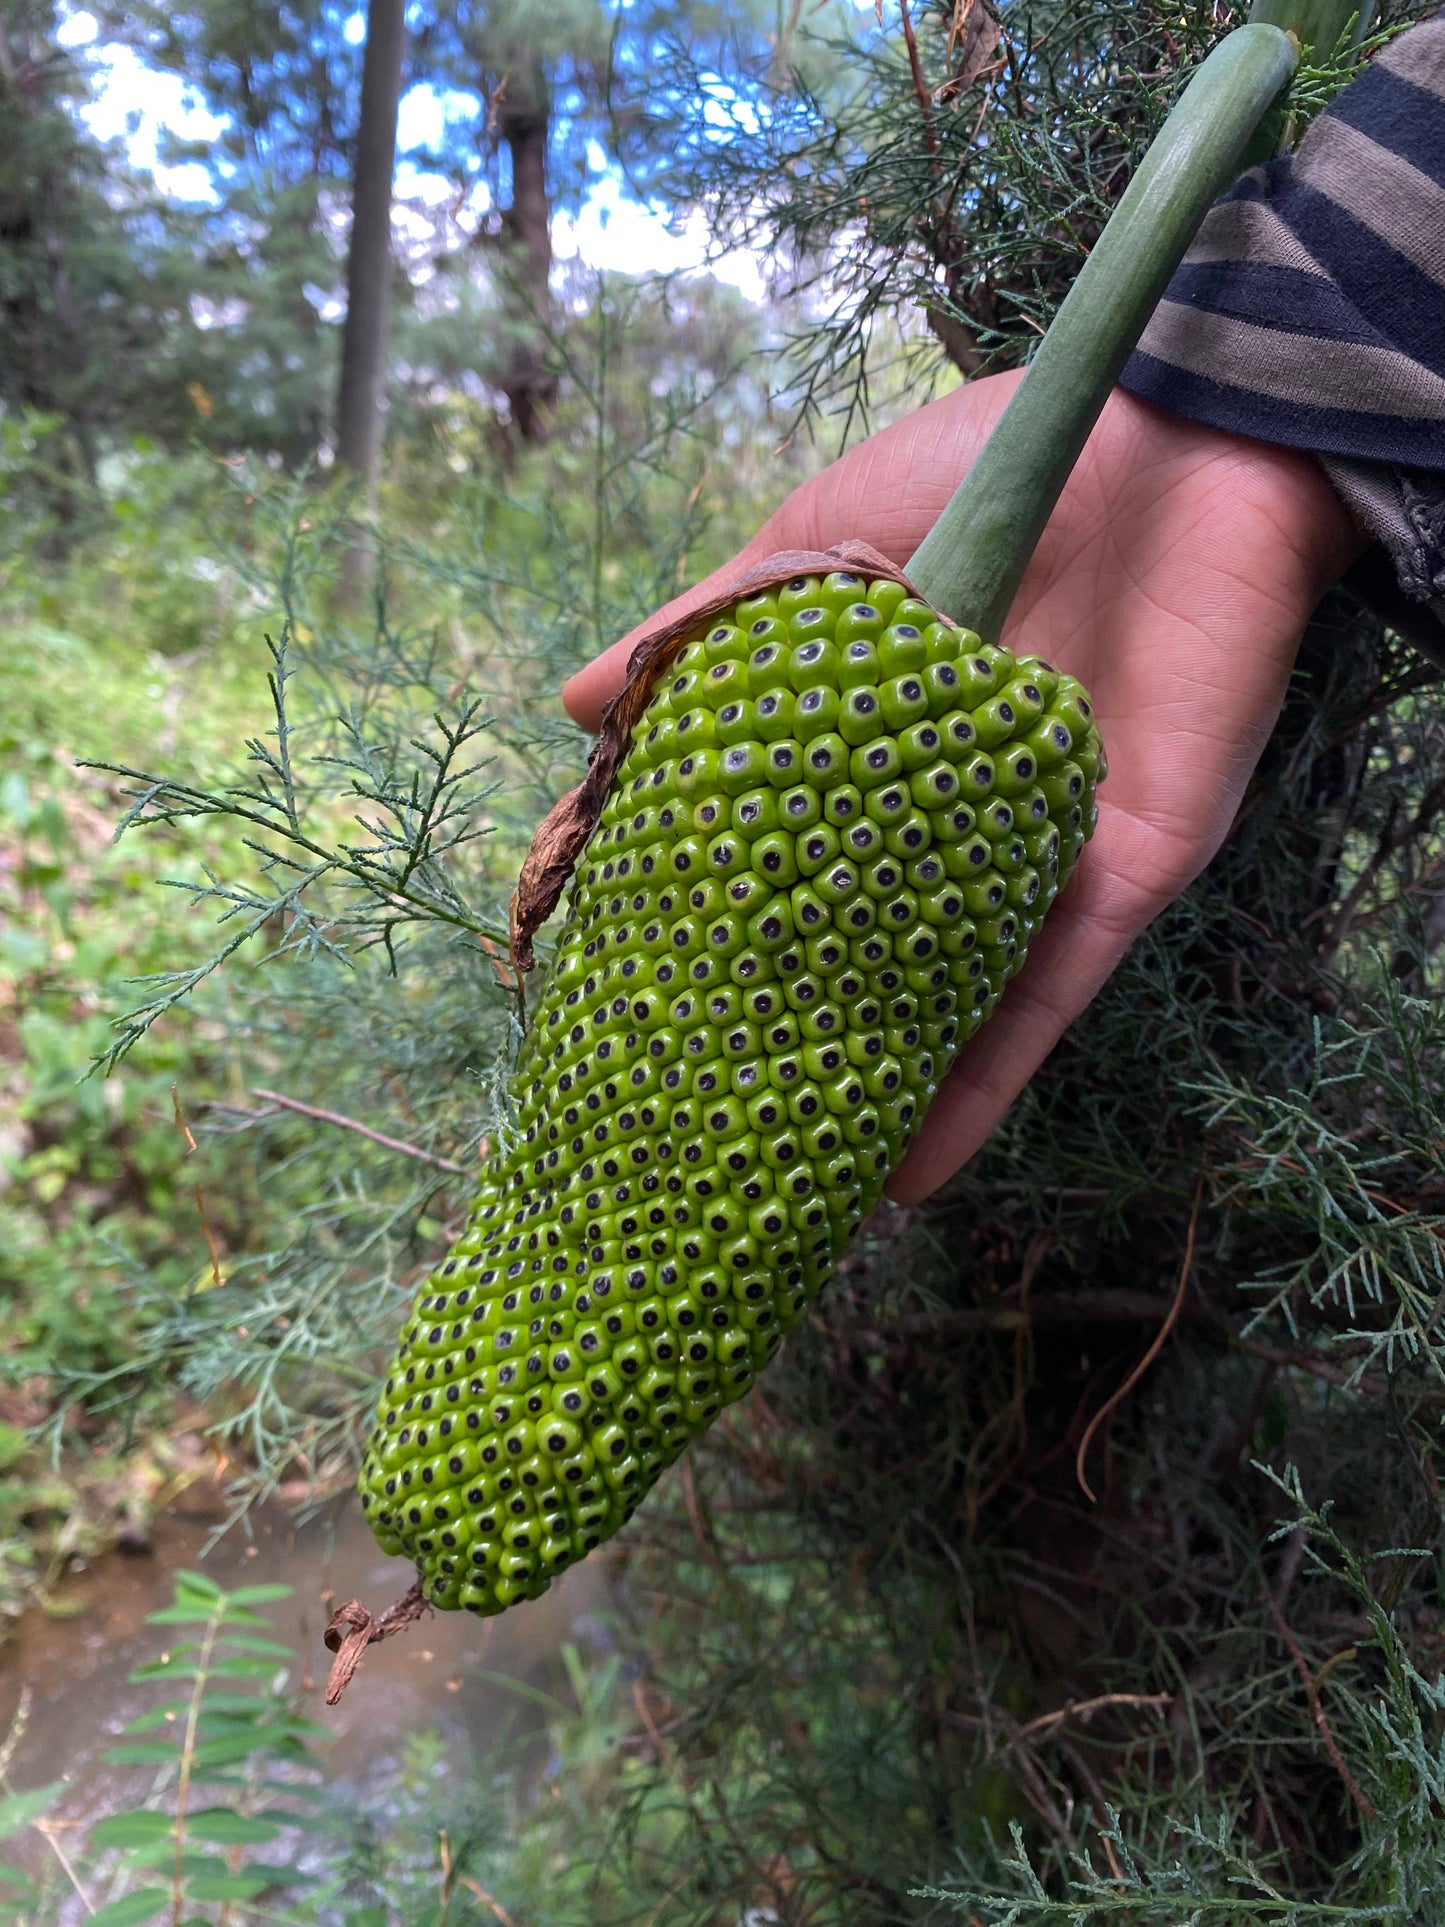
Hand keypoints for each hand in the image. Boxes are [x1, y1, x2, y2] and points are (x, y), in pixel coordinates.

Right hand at [563, 377, 1358, 1203]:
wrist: (1190, 431)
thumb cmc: (998, 458)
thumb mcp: (828, 535)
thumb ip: (715, 623)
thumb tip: (577, 706)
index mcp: (874, 734)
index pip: (770, 842)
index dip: (695, 911)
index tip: (611, 982)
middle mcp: (947, 812)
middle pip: (853, 944)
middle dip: (780, 1029)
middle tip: (689, 1115)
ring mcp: (1032, 854)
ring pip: (944, 1001)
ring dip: (871, 1093)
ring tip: (784, 1186)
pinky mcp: (1119, 875)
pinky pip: (1045, 998)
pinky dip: (979, 1085)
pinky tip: (907, 1168)